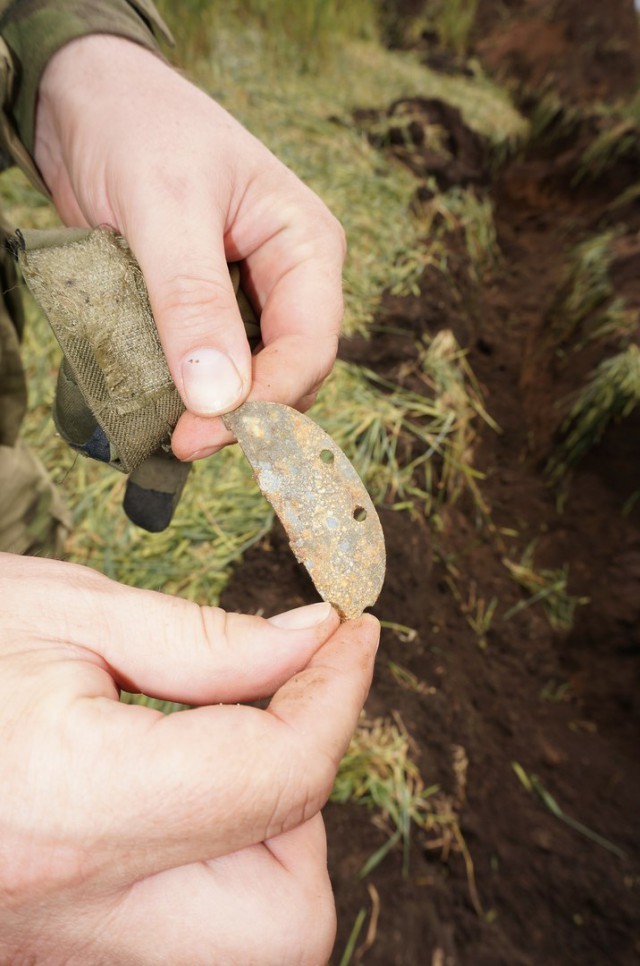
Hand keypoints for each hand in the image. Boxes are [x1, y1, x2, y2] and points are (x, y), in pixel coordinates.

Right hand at [0, 553, 377, 963]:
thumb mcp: (66, 611)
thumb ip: (206, 642)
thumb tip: (318, 639)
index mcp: (69, 804)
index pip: (277, 778)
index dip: (336, 696)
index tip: (350, 633)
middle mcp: (70, 913)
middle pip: (285, 921)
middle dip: (306, 803)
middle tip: (273, 707)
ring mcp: (61, 946)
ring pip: (251, 943)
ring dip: (273, 839)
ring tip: (221, 744)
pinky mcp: (59, 946)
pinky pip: (190, 934)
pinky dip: (223, 862)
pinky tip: (186, 785)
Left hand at [33, 34, 345, 461]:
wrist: (85, 99)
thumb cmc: (138, 129)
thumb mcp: (166, 207)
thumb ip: (193, 300)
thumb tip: (218, 400)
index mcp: (305, 246)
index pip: (309, 346)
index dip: (265, 403)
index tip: (198, 436)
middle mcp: (287, 279)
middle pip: (287, 374)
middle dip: (241, 416)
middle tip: (178, 443)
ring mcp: (247, 299)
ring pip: (248, 380)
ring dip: (211, 410)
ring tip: (161, 430)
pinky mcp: (204, 312)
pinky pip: (208, 368)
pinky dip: (183, 393)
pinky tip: (153, 405)